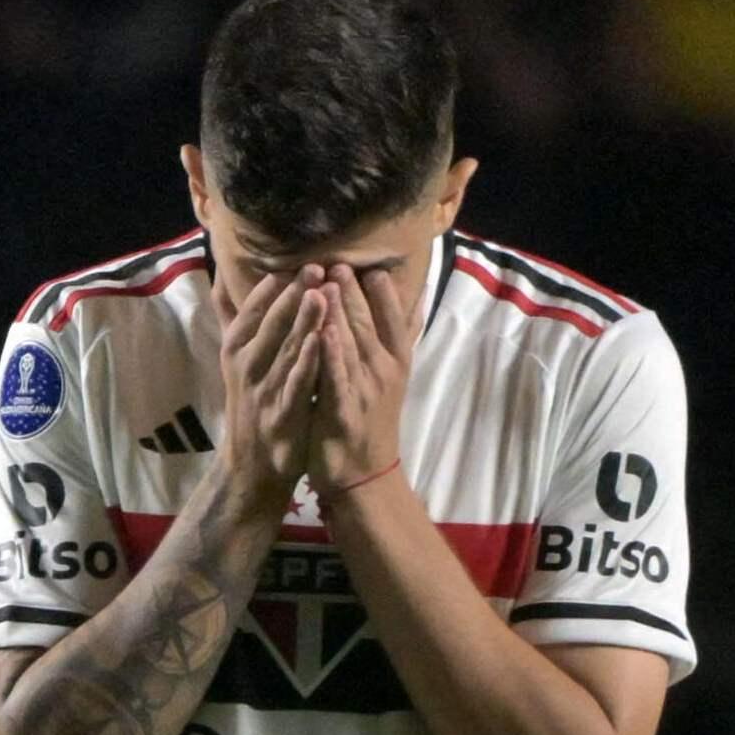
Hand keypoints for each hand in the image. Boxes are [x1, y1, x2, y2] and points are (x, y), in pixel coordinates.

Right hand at [206, 274, 323, 522]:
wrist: (254, 464)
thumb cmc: (251, 404)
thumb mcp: (237, 360)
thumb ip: (231, 319)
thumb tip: (222, 277)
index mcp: (234, 353)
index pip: (247, 313)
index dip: (269, 290)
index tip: (288, 265)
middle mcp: (244, 369)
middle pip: (268, 326)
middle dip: (291, 296)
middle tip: (314, 267)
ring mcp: (263, 391)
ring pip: (284, 350)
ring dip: (301, 321)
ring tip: (320, 292)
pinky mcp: (282, 412)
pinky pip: (297, 381)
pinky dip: (307, 360)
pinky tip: (321, 339)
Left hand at [306, 263, 417, 493]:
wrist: (363, 474)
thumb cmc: (369, 421)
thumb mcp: (390, 378)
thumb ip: (396, 340)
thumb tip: (413, 304)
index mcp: (395, 361)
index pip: (392, 316)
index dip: (381, 290)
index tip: (368, 262)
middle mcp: (383, 371)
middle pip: (368, 323)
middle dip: (353, 291)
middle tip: (338, 260)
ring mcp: (364, 390)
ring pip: (351, 344)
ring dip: (340, 312)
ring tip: (328, 281)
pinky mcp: (343, 410)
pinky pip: (335, 378)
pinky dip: (331, 354)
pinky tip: (322, 331)